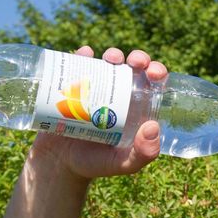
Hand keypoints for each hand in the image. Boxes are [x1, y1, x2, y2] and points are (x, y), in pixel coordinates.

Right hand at [31, 46, 167, 180]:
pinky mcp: (72, 85)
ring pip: (109, 62)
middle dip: (138, 58)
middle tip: (135, 63)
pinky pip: (78, 64)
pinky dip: (83, 55)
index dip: (158, 72)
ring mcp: (96, 87)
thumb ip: (143, 154)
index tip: (154, 73)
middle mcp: (120, 93)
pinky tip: (85, 54)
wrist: (59, 163)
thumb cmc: (96, 163)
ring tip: (111, 59)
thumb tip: (152, 127)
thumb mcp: (123, 164)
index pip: (153, 84)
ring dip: (113, 54)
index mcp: (138, 106)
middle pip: (134, 67)